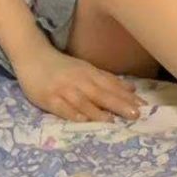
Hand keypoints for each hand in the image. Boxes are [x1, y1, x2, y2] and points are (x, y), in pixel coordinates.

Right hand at [15, 44, 141, 122]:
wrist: (32, 55)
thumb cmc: (62, 66)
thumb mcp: (87, 69)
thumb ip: (108, 80)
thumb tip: (132, 89)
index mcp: (89, 73)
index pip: (111, 86)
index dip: (127, 97)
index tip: (144, 107)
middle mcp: (78, 80)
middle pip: (101, 94)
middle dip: (119, 104)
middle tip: (136, 114)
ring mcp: (63, 89)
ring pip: (82, 101)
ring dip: (97, 111)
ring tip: (112, 120)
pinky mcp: (48, 98)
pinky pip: (61, 107)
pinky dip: (72, 113)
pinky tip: (82, 120)